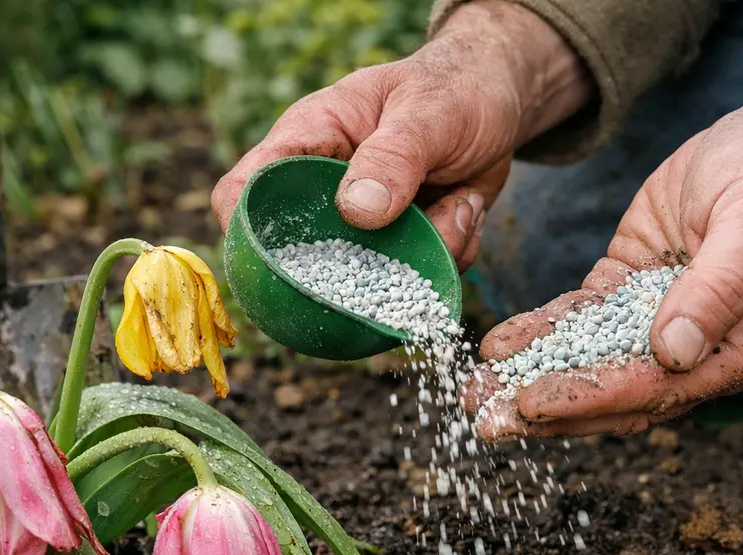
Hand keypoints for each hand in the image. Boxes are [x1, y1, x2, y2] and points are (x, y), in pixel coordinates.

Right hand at [210, 0, 591, 270]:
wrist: (499, 99)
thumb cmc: (453, 89)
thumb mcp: (427, 113)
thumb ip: (393, 157)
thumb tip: (355, 211)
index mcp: (310, 141)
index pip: (245, 188)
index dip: (243, 230)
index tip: (275, 264)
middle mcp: (327, 189)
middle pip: (304, 255)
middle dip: (360, 266)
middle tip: (408, 245)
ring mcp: (366, 224)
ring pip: (376, 276)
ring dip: (429, 250)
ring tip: (460, 199)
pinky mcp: (404, 246)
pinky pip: (420, 277)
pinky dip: (453, 250)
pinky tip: (467, 206)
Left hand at [462, 103, 742, 439]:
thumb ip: (717, 288)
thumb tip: (674, 353)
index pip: (661, 386)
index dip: (595, 395)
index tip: (535, 404)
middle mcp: (706, 350)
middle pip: (620, 391)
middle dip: (551, 408)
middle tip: (488, 421)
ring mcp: (664, 323)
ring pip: (593, 363)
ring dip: (534, 379)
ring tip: (476, 396)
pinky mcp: (633, 292)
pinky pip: (582, 321)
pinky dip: (541, 333)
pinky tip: (499, 345)